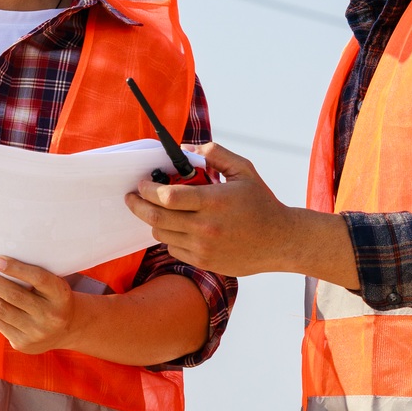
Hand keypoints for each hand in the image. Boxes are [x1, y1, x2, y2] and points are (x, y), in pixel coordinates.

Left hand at [0, 256, 82, 354]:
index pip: (38, 278)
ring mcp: (36, 333)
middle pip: (13, 295)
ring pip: (0, 311)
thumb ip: (32, 275)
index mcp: (61, 295)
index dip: (17, 269)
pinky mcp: (22, 343)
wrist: (67, 328)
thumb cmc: (53, 297)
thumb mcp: (53, 284)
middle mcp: (50, 316)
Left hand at [124, 143, 357, 284]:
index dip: (148, 189)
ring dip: (155, 220)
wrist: (280, 241)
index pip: (167, 197)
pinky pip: (174, 249)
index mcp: (213, 202)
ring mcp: (203, 248)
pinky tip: (179, 226)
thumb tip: (186, 149)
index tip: (141, 183)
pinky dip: (171, 237)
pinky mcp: (204, 262)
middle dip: (138, 205)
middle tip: (131, 197)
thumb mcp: (243, 170)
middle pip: (157, 217)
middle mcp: (205, 227)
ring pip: (162, 234)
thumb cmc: (261, 202)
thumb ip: (215, 154)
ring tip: (158, 209)